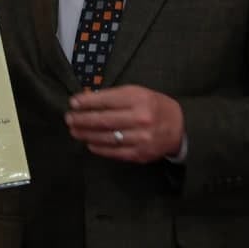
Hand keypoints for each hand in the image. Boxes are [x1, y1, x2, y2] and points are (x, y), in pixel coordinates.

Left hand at [65, 84, 184, 163]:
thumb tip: (87, 100)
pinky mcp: (140, 154)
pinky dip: (99, 148)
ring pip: (106, 137)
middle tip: (68, 119)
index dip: (86, 102)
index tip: (72, 103)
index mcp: (139, 99)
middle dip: (82, 119)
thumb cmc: (154, 106)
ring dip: (86, 135)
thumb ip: (115, 96)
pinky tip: (90, 143)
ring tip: (74, 131)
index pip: (106, 100)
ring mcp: (141, 138)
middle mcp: (140, 118)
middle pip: (103, 120)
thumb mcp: (138, 93)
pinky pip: (115, 152)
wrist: (180, 127)